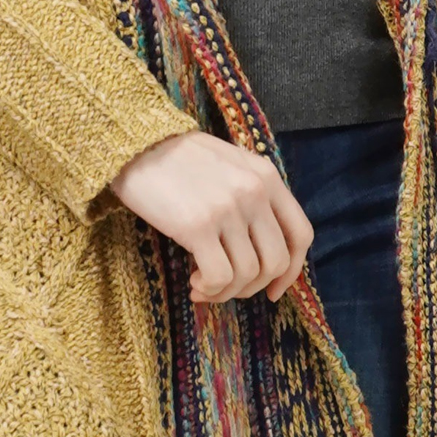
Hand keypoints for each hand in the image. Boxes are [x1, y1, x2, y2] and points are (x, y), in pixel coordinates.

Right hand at [106, 130, 313, 304]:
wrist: (135, 144)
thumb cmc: (177, 159)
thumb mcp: (230, 164)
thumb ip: (254, 194)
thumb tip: (261, 247)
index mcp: (266, 176)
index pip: (301, 234)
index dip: (291, 271)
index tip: (272, 290)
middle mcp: (254, 192)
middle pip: (277, 261)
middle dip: (253, 286)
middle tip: (227, 288)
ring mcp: (228, 209)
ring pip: (248, 274)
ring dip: (226, 291)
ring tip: (203, 285)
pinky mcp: (198, 225)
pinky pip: (220, 277)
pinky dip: (210, 289)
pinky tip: (194, 284)